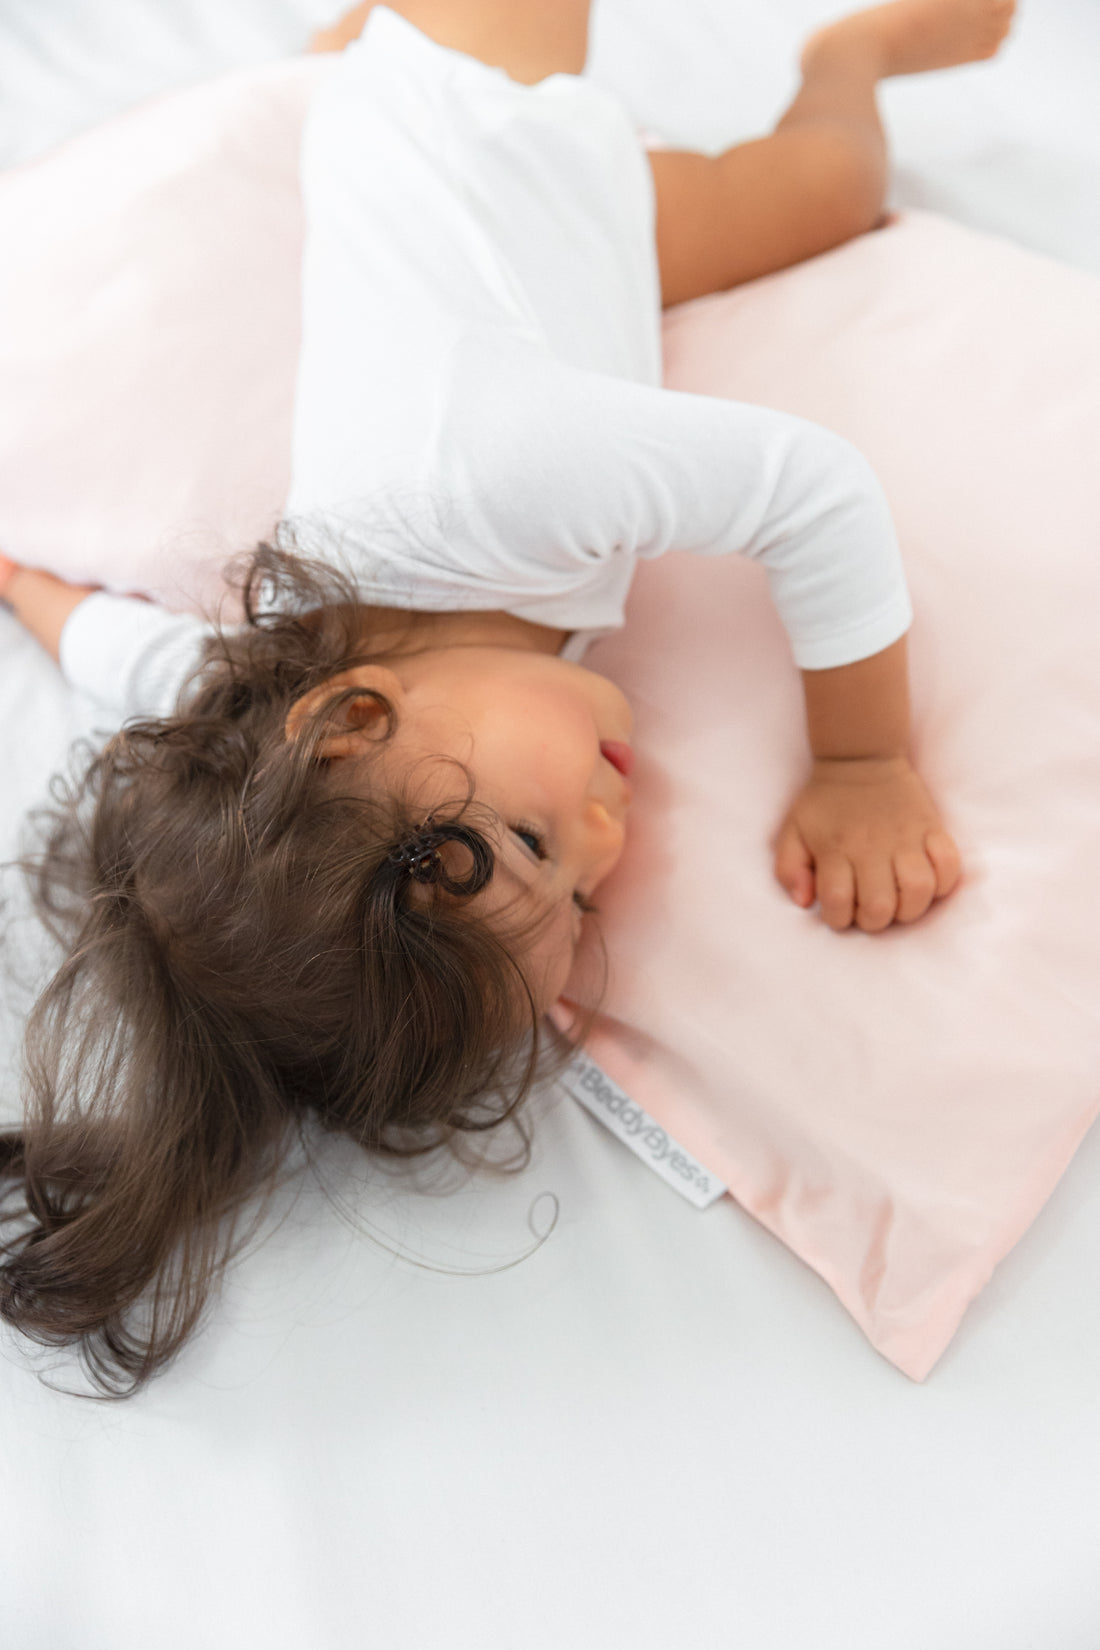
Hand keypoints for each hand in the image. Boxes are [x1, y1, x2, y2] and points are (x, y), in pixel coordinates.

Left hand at [773, 754, 961, 931]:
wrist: (860, 757)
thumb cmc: (824, 802)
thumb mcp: (792, 832)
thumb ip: (789, 870)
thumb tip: (806, 902)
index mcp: (835, 849)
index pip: (838, 902)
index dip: (838, 919)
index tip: (840, 911)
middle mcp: (871, 846)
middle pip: (880, 906)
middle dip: (875, 921)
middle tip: (870, 909)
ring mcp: (905, 837)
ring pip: (919, 890)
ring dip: (910, 908)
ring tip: (900, 901)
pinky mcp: (932, 827)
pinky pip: (949, 865)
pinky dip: (944, 882)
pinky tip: (928, 882)